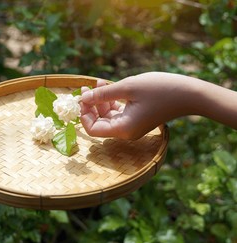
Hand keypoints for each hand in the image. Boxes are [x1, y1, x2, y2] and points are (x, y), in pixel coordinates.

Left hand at [80, 72, 200, 138]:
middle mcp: (125, 132)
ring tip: (99, 82)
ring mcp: (132, 126)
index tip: (82, 97)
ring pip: (107, 116)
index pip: (92, 129)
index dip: (84, 114)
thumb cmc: (160, 90)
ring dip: (101, 100)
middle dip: (91, 104)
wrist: (190, 94)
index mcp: (122, 129)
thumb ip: (102, 94)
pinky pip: (118, 113)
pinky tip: (108, 86)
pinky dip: (111, 101)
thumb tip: (82, 99)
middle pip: (98, 122)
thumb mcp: (127, 88)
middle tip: (87, 86)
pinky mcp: (137, 119)